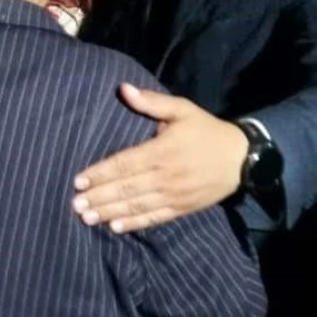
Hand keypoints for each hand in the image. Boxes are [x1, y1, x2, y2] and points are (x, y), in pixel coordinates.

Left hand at [71, 83, 247, 232]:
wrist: (242, 158)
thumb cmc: (205, 130)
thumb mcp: (182, 109)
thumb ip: (152, 102)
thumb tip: (123, 89)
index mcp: (162, 150)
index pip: (124, 164)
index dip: (100, 173)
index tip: (77, 180)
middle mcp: (166, 175)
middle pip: (126, 188)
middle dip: (98, 197)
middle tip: (74, 204)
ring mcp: (175, 195)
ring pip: (137, 206)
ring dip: (110, 212)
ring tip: (86, 217)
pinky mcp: (183, 209)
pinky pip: (155, 218)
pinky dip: (134, 224)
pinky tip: (114, 227)